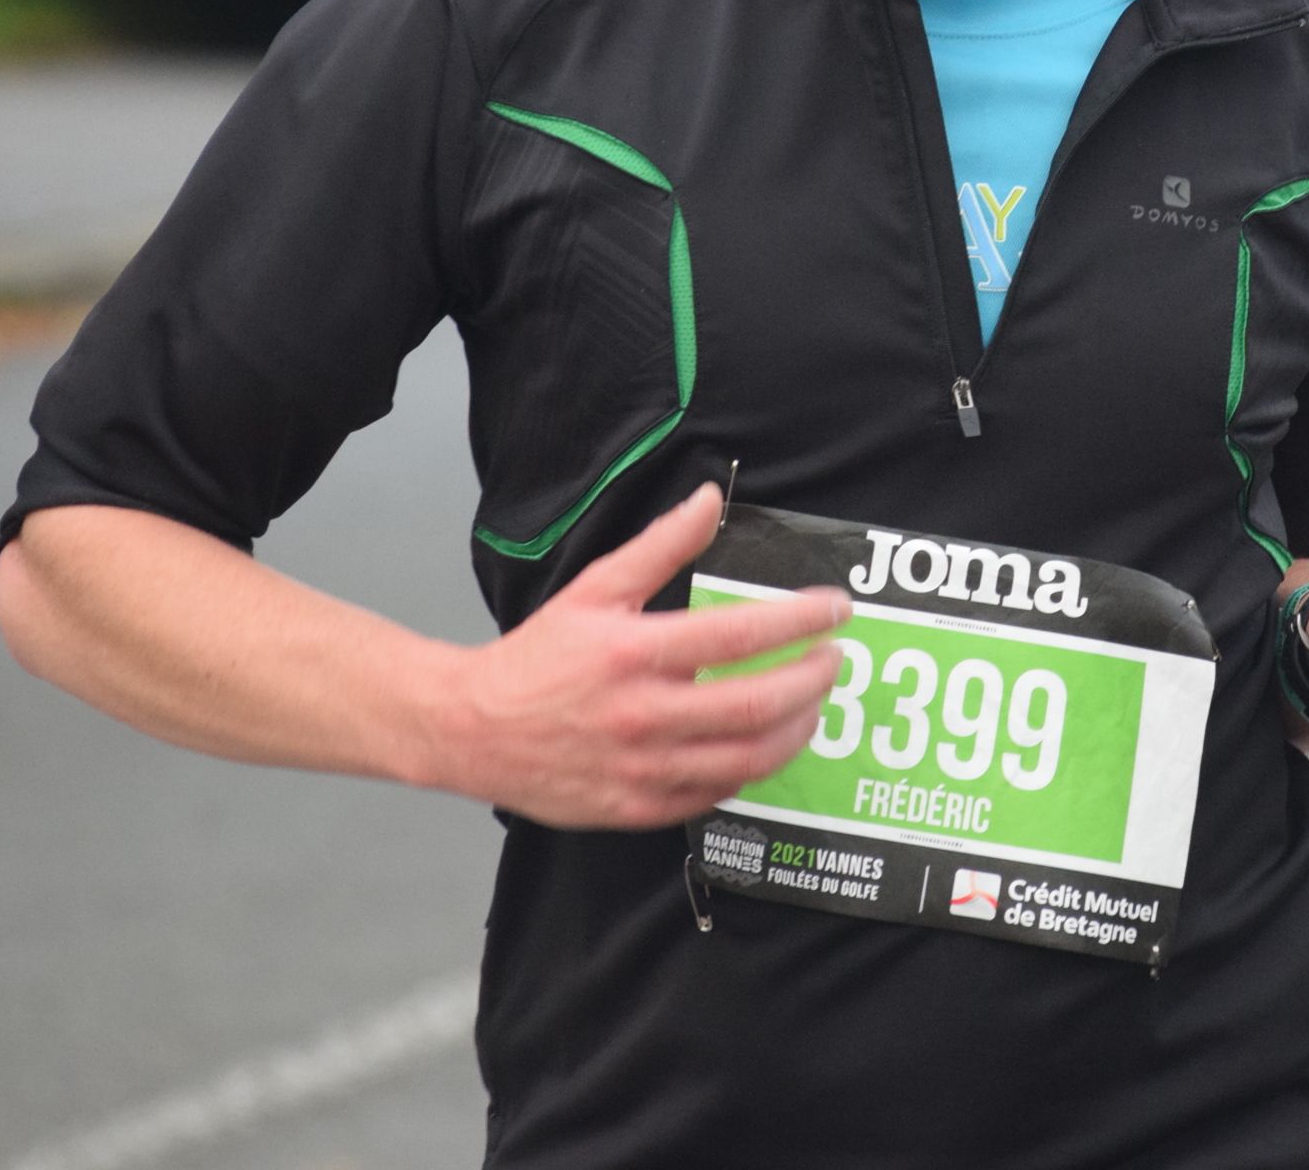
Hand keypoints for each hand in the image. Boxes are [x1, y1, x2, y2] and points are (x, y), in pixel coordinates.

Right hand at [437, 486, 849, 828]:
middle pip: (759, 703)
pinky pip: (717, 794)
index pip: (742, 633)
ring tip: (814, 703)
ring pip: (749, 758)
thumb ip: (660, 545)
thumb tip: (710, 499)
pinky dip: (753, 769)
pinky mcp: (639, 809)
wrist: (472, 730)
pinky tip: (766, 743)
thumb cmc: (537, 657)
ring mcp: (644, 769)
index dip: (801, 620)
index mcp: (635, 653)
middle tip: (836, 659)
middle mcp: (645, 715)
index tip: (836, 610)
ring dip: (798, 729)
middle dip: (814, 680)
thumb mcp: (596, 589)